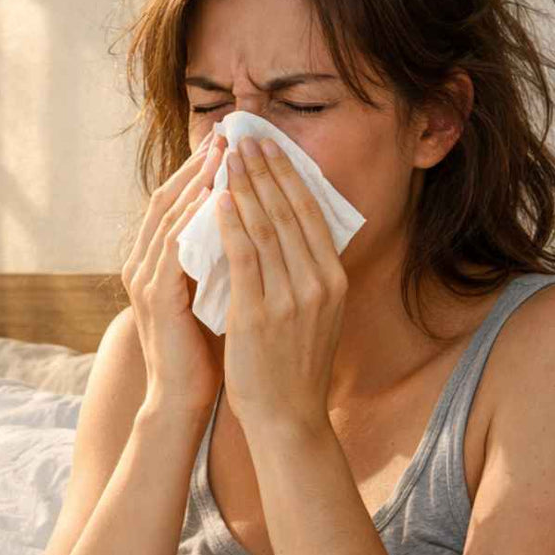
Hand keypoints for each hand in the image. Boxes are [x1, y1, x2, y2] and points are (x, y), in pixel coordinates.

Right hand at [122, 130, 229, 417]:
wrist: (181, 399)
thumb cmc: (203, 350)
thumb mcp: (213, 292)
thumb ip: (222, 259)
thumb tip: (252, 224)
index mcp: (155, 261)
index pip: (176, 202)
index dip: (201, 170)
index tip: (232, 143)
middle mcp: (142, 263)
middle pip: (168, 198)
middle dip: (199, 165)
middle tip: (228, 134)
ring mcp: (144, 279)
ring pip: (170, 217)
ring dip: (198, 183)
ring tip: (226, 156)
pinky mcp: (157, 298)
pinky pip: (176, 248)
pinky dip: (196, 221)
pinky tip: (222, 202)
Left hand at [213, 136, 348, 438]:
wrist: (288, 417)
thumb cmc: (293, 367)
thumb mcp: (313, 314)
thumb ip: (306, 275)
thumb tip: (290, 233)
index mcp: (333, 280)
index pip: (310, 214)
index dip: (289, 176)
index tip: (270, 147)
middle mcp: (318, 283)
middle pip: (290, 212)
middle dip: (266, 170)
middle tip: (245, 137)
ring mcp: (291, 299)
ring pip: (267, 228)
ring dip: (246, 186)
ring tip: (228, 156)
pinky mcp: (260, 314)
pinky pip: (245, 259)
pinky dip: (232, 225)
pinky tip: (221, 200)